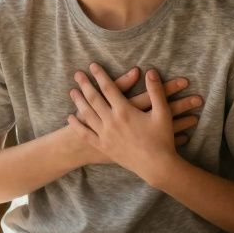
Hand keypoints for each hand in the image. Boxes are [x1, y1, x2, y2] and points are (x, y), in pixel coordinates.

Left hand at [66, 64, 184, 184]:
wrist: (156, 166)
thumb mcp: (163, 113)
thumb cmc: (162, 139)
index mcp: (125, 111)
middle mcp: (111, 121)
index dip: (100, 75)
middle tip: (77, 74)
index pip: (109, 88)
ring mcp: (105, 135)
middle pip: (94, 99)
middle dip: (85, 85)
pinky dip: (77, 125)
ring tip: (72, 91)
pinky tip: (70, 118)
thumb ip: (156, 91)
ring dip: (79, 101)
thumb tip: (151, 71)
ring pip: (87, 114)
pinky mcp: (103, 147)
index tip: (93, 66)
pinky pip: (86, 134)